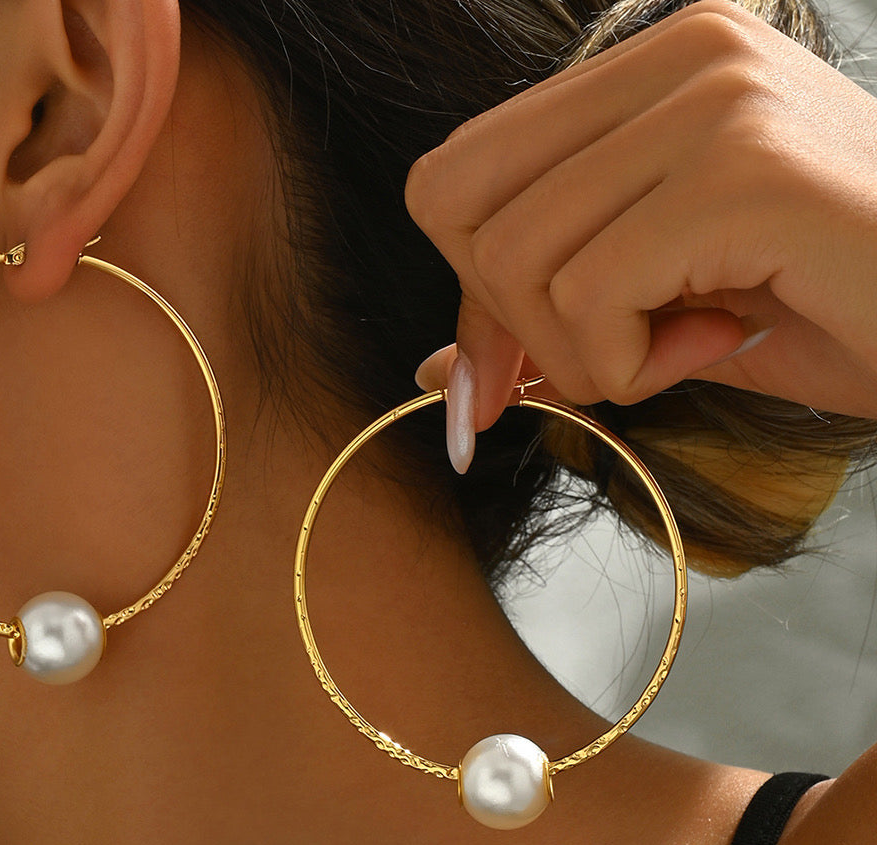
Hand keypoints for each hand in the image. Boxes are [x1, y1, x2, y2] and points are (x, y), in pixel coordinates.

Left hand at [405, 0, 876, 438]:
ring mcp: (713, 102)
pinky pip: (590, 294)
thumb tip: (434, 368)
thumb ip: (546, 326)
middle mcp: (678, 57)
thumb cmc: (829, 309)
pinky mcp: (743, 169)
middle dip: (514, 324)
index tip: (521, 364)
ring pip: (519, 259)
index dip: (471, 289)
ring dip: (586, 351)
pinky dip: (630, 363)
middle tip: (616, 355)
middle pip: (462, 210)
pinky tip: (717, 344)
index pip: (461, 175)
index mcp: (649, 70)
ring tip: (687, 343)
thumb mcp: (659, 316)